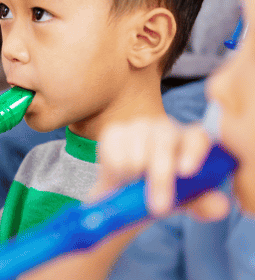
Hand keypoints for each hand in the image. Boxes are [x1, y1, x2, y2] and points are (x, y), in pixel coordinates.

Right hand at [92, 119, 229, 220]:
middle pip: (164, 142)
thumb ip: (204, 203)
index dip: (193, 152)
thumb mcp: (186, 202)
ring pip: (137, 151)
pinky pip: (114, 152)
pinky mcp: (114, 131)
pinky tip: (122, 176)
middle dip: (161, 177)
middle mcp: (166, 128)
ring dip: (136, 176)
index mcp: (191, 140)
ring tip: (136, 185)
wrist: (125, 195)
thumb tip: (220, 205)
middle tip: (158, 207)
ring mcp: (139, 126)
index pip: (196, 137)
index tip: (186, 172)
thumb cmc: (163, 193)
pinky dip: (116, 171)